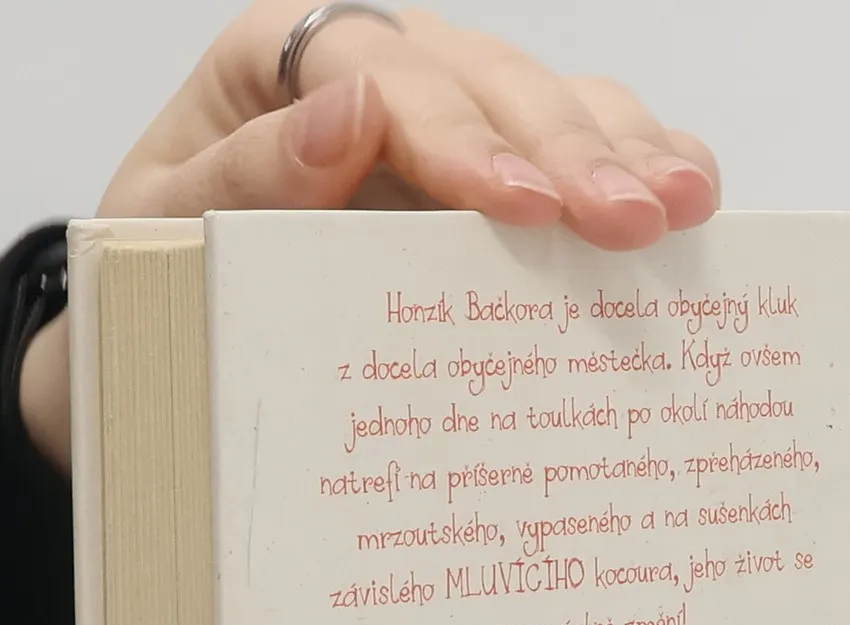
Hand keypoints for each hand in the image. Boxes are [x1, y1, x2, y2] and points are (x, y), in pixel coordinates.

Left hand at [19, 3, 720, 468]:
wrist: (166, 336)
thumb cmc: (158, 282)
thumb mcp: (162, 236)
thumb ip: (242, 178)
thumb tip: (349, 118)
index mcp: (278, 63)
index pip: (379, 73)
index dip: (456, 134)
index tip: (518, 207)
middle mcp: (376, 69)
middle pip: (485, 79)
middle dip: (564, 150)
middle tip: (628, 220)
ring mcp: (445, 116)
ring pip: (548, 99)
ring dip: (624, 150)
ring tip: (681, 206)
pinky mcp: (493, 169)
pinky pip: (575, 145)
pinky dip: (638, 162)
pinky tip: (691, 197)